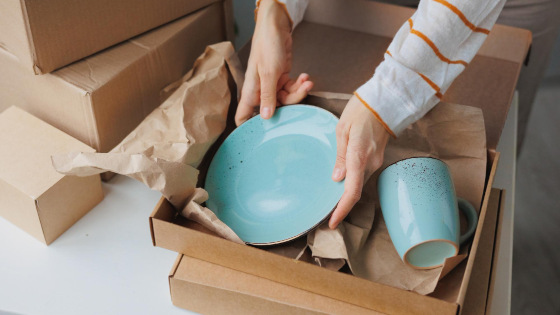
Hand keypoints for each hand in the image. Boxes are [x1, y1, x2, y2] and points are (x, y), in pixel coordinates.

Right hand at [235, 0, 312, 125]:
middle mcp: (260, 91)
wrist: (276, 27)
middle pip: (273, 110)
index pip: (243, 117)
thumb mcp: (268, 73)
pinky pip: (291, 89)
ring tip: (306, 81)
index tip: (262, 136)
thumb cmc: (266, 46)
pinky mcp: (281, 78)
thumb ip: (268, 96)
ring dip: (299, 91)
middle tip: (300, 93)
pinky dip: (299, 84)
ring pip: (286, 100)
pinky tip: (304, 76)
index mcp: (251, 92)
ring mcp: (271, 85)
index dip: (249, 127)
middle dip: (290, 103)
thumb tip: (266, 117)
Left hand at [329, 95, 389, 228]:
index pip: (351, 191)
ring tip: (331, 201)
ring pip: (359, 183)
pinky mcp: (377, 157)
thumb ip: (340, 156)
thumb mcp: (342, 130)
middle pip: (355, 191)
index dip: (342, 210)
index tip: (332, 222)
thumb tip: (337, 179)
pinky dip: (352, 182)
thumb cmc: (361, 110)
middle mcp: (371, 163)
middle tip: (327, 215)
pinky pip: (363, 175)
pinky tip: (342, 183)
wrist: (385, 100)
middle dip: (342, 205)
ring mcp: (376, 161)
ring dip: (346, 194)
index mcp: (359, 156)